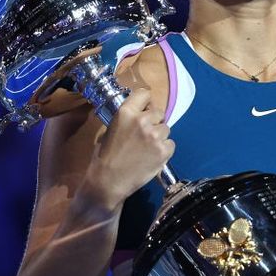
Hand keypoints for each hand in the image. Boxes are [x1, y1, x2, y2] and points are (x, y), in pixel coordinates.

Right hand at [81, 88, 174, 209]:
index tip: (144, 109)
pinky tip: (153, 157)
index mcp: (126, 112)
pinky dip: (164, 150)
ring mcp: (155, 135)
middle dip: (154, 121)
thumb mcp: (110, 130)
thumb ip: (127, 119)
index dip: (145, 103)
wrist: (108, 181)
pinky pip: (171, 144)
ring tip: (147, 149)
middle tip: (145, 134)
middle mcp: (143, 120)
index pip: (145, 93)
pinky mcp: (164, 150)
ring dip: (159, 136)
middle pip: (159, 112)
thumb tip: (139, 114)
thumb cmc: (104, 157)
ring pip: (166, 129)